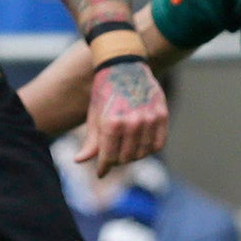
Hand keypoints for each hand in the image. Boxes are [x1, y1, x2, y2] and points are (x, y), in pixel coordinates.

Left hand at [78, 53, 168, 173]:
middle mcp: (132, 121)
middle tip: (111, 156)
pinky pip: (158, 143)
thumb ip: (91, 141)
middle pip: (125, 158)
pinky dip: (149, 149)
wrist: (124, 67)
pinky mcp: (162, 114)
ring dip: (132, 155)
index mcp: (111, 123)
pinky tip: (140, 145)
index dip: (103, 167)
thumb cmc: (104, 93)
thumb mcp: (94, 116)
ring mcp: (149, 118)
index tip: (100, 173)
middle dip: (116, 160)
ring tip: (124, 149)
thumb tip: (78, 161)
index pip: (108, 157)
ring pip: (142, 153)